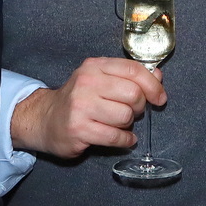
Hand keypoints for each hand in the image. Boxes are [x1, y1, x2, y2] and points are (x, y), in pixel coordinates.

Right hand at [10, 57, 165, 157]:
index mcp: (95, 66)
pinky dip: (125, 140)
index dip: (153, 85)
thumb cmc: (78, 99)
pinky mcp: (79, 130)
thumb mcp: (100, 79)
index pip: (133, 70)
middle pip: (133, 94)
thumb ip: (128, 76)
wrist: (45, 119)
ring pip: (126, 116)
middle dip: (139, 107)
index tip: (159, 97)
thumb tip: (158, 77)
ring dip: (128, 124)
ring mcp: (81, 107)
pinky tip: (122, 138)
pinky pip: (116, 137)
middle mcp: (87, 82)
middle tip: (131, 111)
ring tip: (117, 123)